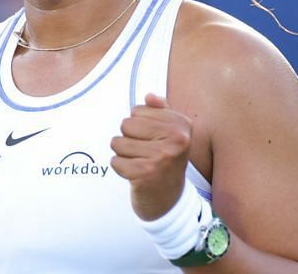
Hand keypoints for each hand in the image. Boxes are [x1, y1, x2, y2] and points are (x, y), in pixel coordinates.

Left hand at [110, 93, 193, 220]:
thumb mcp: (169, 134)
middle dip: (129, 139)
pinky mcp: (145, 173)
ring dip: (123, 155)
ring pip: (118, 142)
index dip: (139, 126)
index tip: (153, 142)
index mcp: (182, 124)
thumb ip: (161, 112)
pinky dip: (120, 169)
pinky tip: (135, 175)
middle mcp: (176, 139)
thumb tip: (149, 96)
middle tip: (144, 154)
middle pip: (126, 124)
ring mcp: (162, 156)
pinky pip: (115, 161)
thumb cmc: (165, 162)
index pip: (137, 110)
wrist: (169, 201)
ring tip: (139, 164)